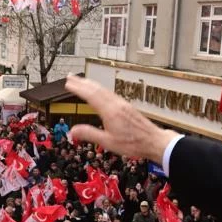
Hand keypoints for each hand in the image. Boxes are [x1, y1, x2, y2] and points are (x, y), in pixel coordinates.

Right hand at [63, 76, 177, 162]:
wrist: (153, 141)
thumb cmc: (133, 143)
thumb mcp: (108, 142)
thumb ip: (90, 134)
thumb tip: (72, 131)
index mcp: (110, 111)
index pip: (90, 95)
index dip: (78, 88)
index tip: (68, 83)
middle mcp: (116, 104)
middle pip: (96, 89)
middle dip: (82, 82)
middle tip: (70, 77)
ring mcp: (122, 104)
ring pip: (104, 89)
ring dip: (91, 84)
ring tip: (81, 81)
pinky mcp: (126, 106)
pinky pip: (110, 93)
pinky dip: (100, 89)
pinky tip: (100, 91)